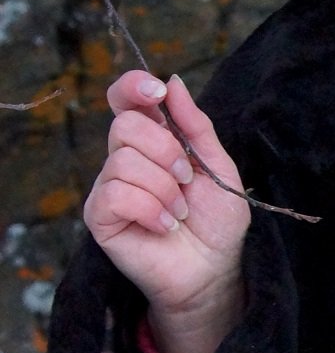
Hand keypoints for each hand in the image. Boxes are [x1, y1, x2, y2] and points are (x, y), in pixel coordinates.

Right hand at [84, 71, 249, 352]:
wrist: (213, 269)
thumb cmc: (215, 221)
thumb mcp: (217, 167)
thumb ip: (196, 125)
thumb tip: (173, 83)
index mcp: (151, 140)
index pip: (125, 99)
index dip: (133, 87)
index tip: (156, 94)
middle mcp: (124, 158)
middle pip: (125, 125)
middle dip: (166, 151)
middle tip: (187, 180)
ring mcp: (109, 187)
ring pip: (123, 162)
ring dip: (164, 189)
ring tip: (179, 212)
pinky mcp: (99, 216)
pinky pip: (115, 194)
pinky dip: (150, 209)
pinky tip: (164, 226)